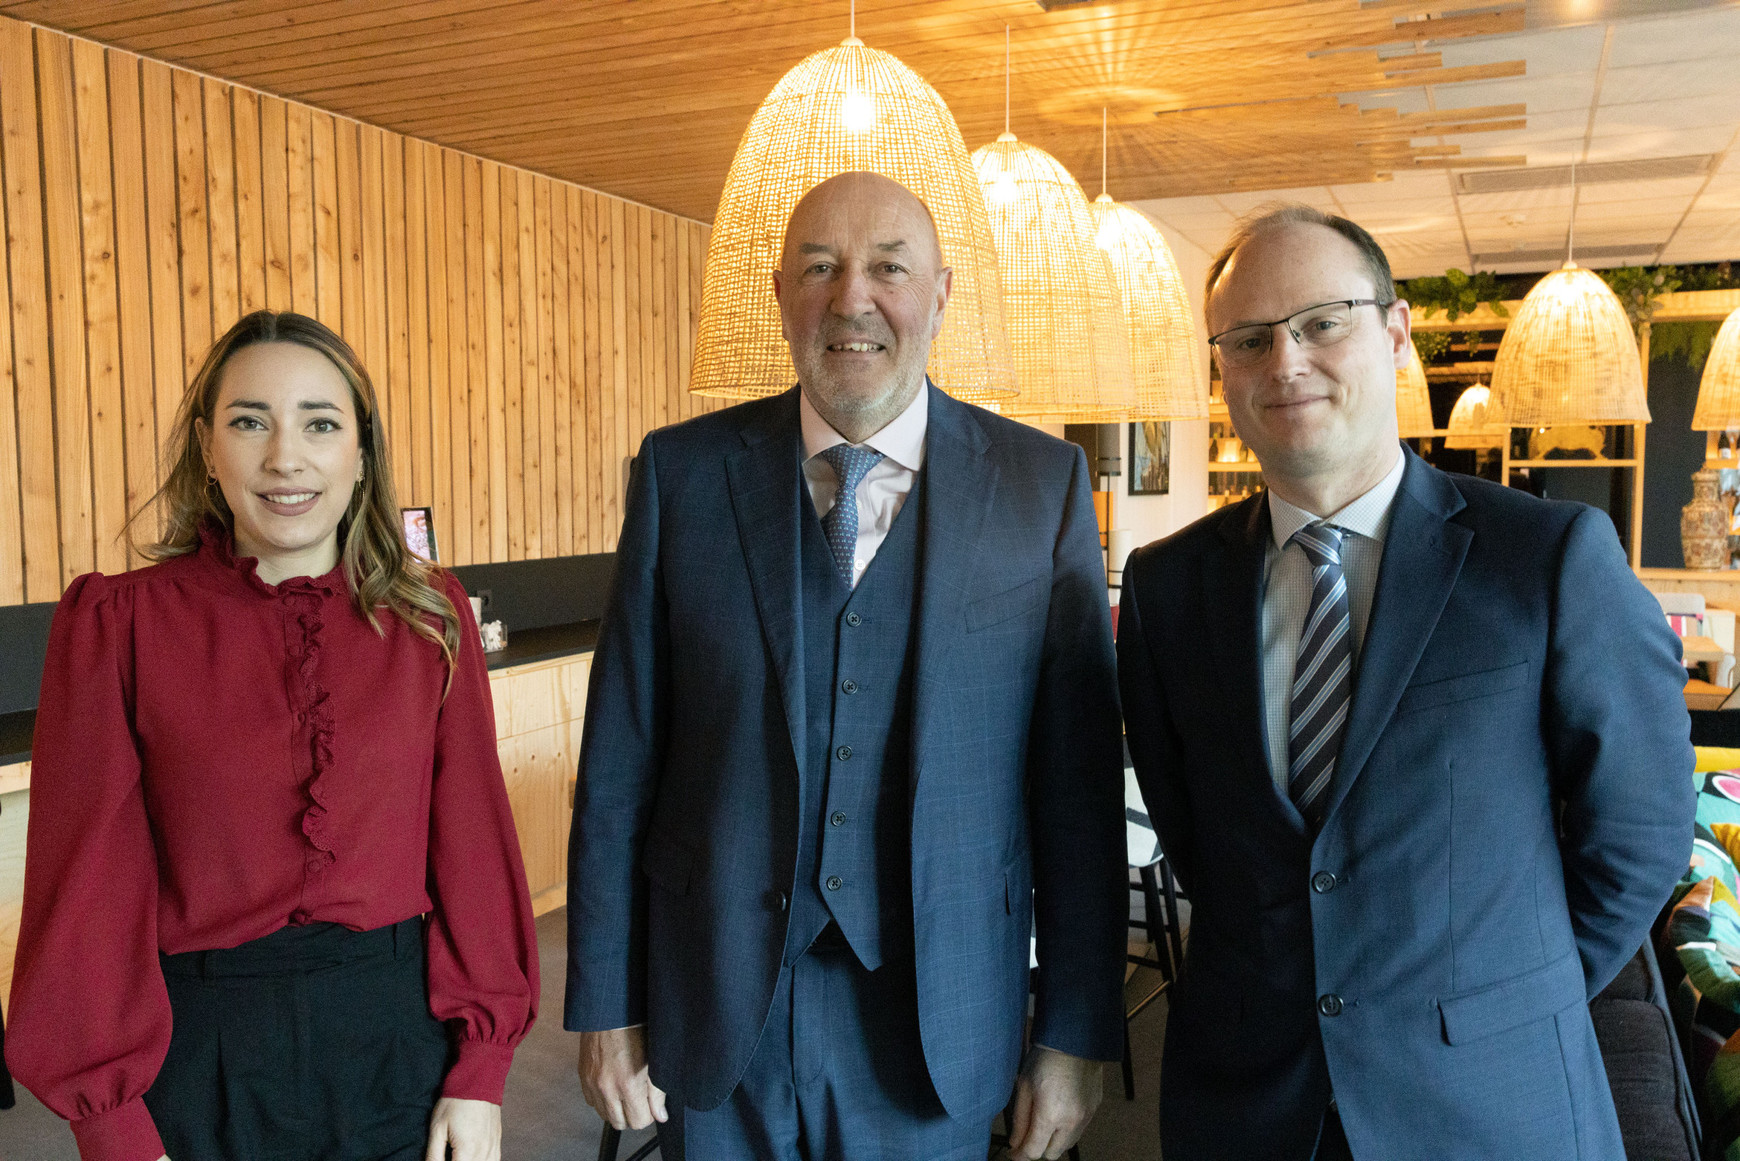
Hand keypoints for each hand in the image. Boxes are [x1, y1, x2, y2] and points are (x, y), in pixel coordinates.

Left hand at [425, 1096, 500, 1160]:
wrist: (479, 1078)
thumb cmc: (455, 1101)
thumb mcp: (437, 1129)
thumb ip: (433, 1156)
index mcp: (468, 1151)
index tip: (441, 1160)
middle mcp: (484, 1151)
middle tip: (448, 1156)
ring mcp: (493, 1146)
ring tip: (459, 1157)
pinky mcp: (497, 1140)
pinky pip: (494, 1160)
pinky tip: (475, 1159)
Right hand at [578, 1025, 667, 1130]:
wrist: (611, 1012)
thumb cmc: (637, 1030)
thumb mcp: (655, 1060)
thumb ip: (658, 1092)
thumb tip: (660, 1115)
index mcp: (628, 1084)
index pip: (639, 1122)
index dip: (648, 1115)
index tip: (651, 1105)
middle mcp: (607, 1088)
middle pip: (621, 1123)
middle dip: (633, 1115)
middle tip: (640, 1100)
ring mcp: (592, 1083)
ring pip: (605, 1115)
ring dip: (617, 1110)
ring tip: (626, 1093)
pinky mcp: (583, 1077)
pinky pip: (592, 1102)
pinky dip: (602, 1100)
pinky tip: (612, 1087)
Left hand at [1007, 1045, 1102, 1160]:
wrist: (1075, 1040)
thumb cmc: (1045, 1058)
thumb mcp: (1024, 1087)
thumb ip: (1020, 1120)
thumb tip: (1015, 1143)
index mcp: (1050, 1116)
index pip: (1034, 1151)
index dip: (1020, 1156)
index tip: (1012, 1154)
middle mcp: (1071, 1122)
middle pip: (1052, 1154)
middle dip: (1037, 1149)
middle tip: (1026, 1138)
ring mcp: (1086, 1117)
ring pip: (1067, 1145)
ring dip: (1053, 1141)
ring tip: (1042, 1124)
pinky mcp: (1094, 1110)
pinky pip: (1079, 1130)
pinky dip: (1066, 1130)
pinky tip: (1058, 1113)